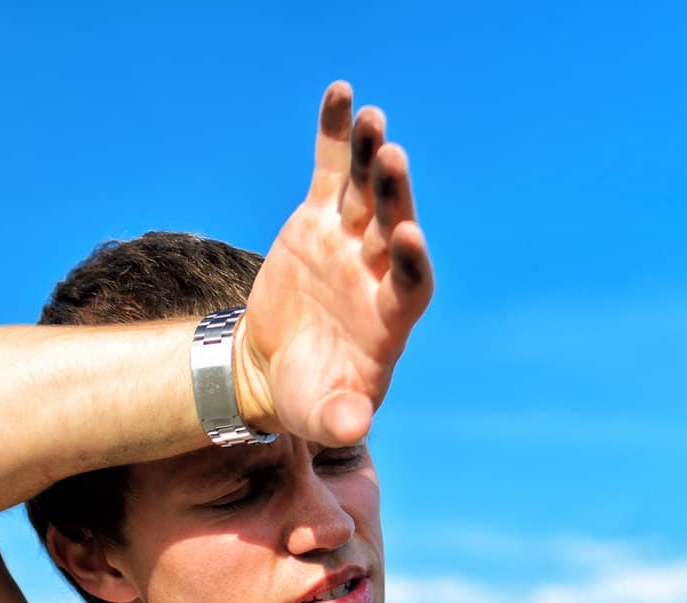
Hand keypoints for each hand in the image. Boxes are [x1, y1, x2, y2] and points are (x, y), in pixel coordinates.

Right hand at [234, 81, 433, 446]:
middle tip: (392, 158)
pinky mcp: (320, 219)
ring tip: (371, 119)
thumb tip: (353, 425)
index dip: (411, 262)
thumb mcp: (321, 416)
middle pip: (393, 225)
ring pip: (367, 190)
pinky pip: (331, 169)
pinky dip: (336, 134)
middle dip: (394, 194)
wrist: (274, 369)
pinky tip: (341, 93)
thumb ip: (340, 419)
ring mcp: (351, 240)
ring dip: (371, 155)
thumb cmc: (309, 398)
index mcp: (389, 318)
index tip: (405, 237)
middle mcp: (377, 272)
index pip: (412, 284)